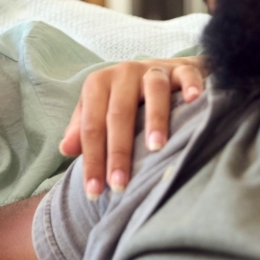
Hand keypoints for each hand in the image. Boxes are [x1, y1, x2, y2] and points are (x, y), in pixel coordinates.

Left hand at [60, 57, 204, 197]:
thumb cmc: (124, 99)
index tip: (94, 190)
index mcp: (98, 84)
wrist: (160, 71)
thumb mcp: (98, 111)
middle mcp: (123, 73)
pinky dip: (192, 87)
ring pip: (153, 91)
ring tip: (156, 148)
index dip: (92, 159)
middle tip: (120, 183)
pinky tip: (195, 101)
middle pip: (118, 113)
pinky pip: (187, 75)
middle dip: (118, 152)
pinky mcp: (182, 69)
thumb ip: (81, 130)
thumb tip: (65, 149)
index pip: (91, 126)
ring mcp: (154, 69)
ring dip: (155, 120)